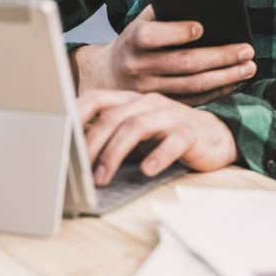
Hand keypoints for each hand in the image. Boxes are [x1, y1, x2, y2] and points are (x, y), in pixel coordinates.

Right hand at [71, 5, 255, 104]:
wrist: (108, 74)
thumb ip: (166, 11)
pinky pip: (194, 100)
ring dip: (225, 77)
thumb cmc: (136, 40)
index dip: (177, 32)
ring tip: (249, 67)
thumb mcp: (142, 21)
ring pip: (192, 85)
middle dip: (219, 57)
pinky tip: (235, 81)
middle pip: (183, 63)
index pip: (152, 36)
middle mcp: (139, 66)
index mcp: (133, 39)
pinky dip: (218, 91)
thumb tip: (204, 1)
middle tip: (247, 50)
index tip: (202, 28)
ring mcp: (149, 89)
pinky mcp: (161, 105)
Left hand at [79, 89, 237, 185]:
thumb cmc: (169, 136)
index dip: (76, 113)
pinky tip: (146, 170)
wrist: (216, 138)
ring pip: (137, 127)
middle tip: (78, 168)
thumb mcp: (137, 134)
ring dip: (115, 153)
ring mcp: (171, 115)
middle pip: (113, 117)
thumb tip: (73, 150)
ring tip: (102, 177)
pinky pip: (172, 141)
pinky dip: (157, 156)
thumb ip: (111, 135)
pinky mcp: (190, 132)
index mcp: (132, 101)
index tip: (59, 134)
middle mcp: (149, 103)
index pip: (97, 98)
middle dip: (91, 143)